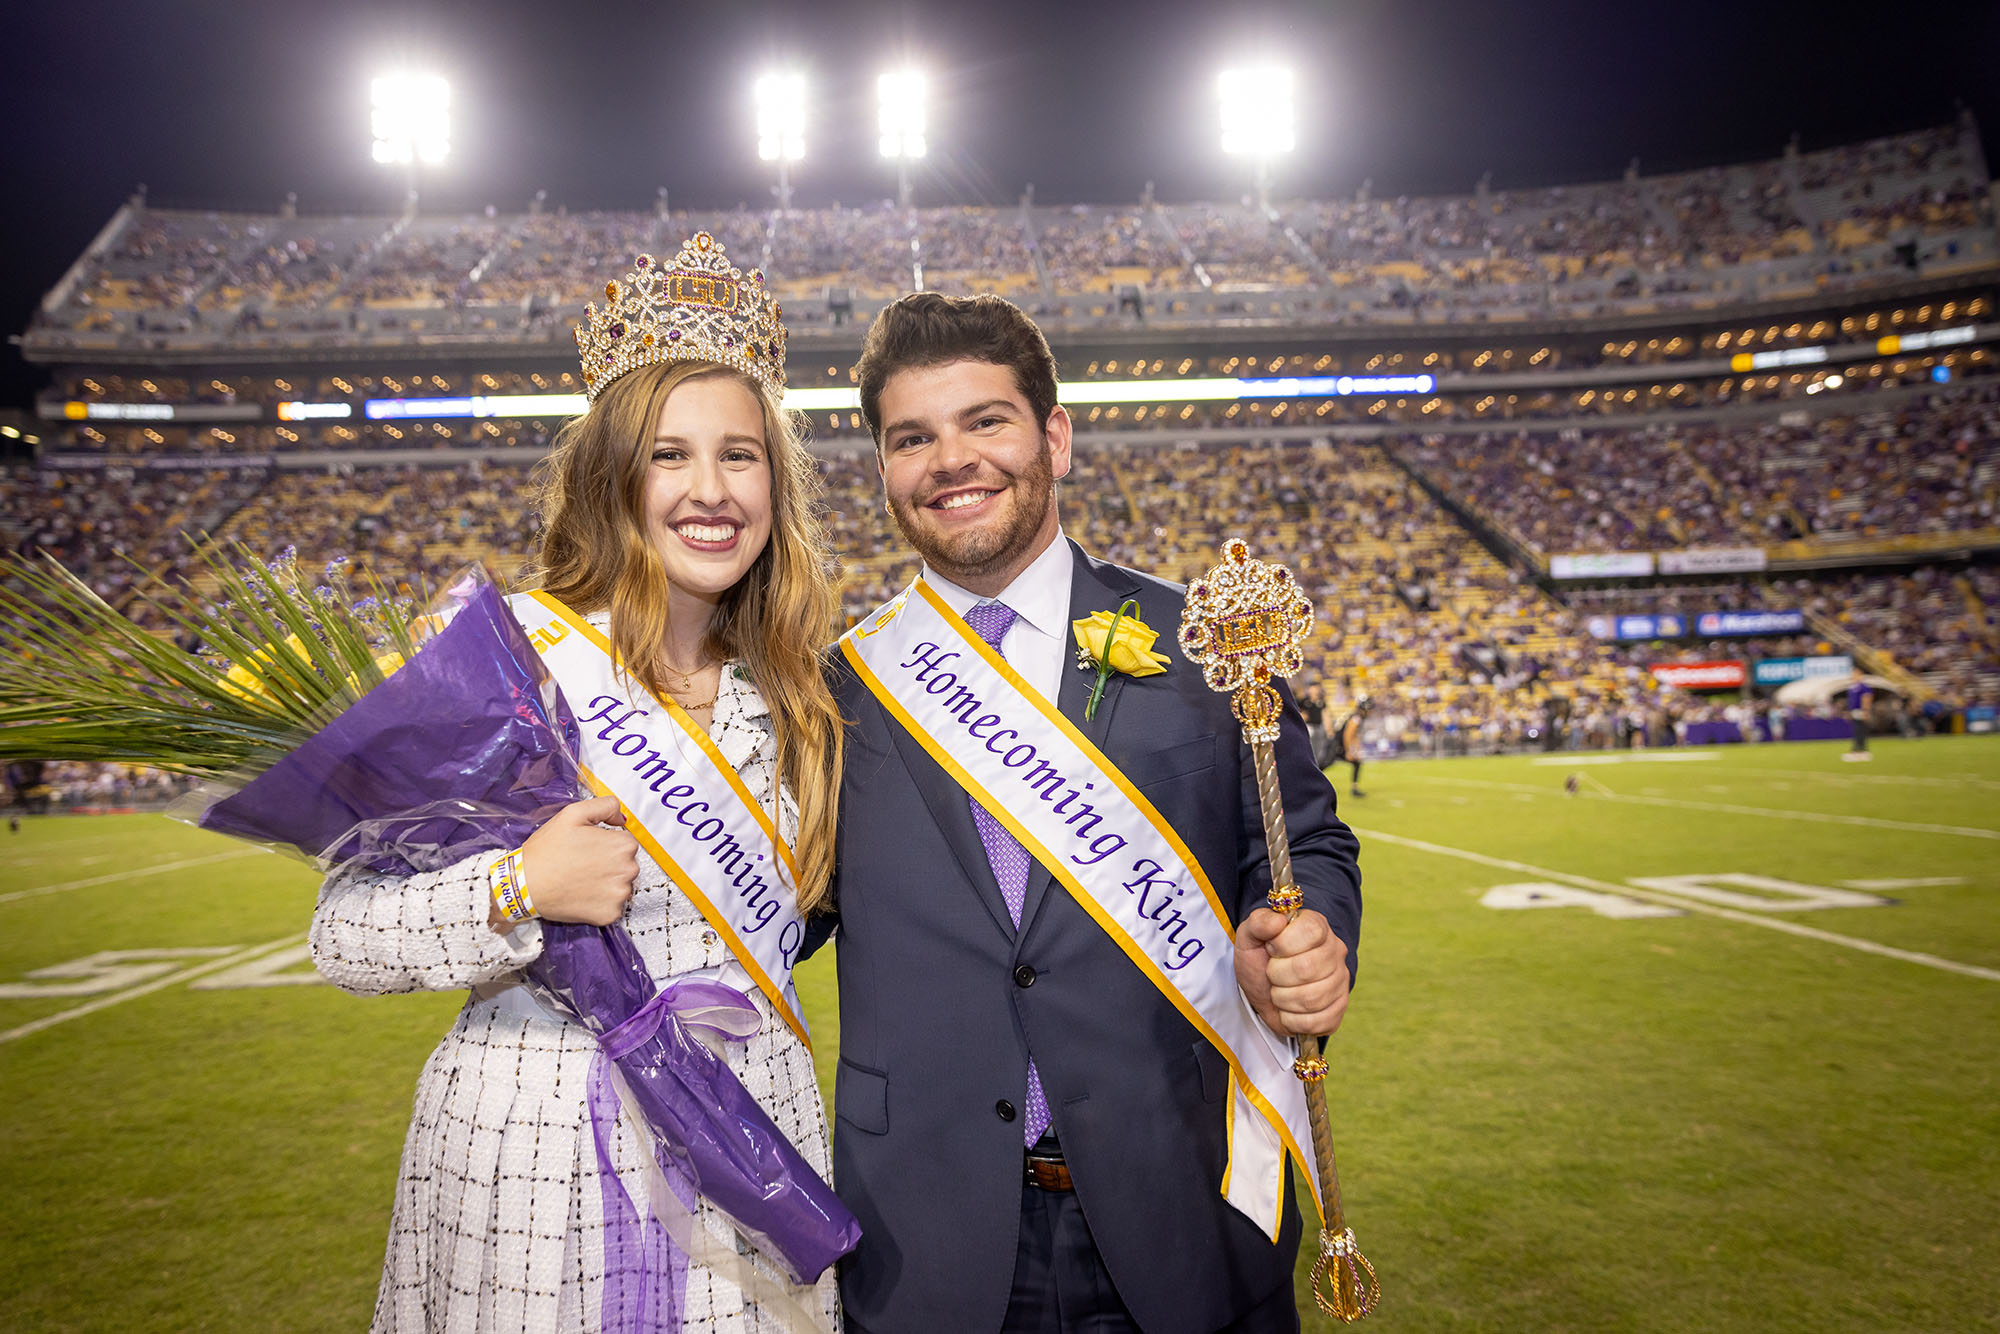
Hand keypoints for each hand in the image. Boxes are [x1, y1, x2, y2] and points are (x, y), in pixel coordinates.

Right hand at [505, 795, 638, 928]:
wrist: (525, 884)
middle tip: (582, 865)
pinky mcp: (610, 914)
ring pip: (620, 886)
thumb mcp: (573, 814)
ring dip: (606, 884)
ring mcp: (620, 894)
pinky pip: (612, 906)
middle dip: (608, 864)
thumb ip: (605, 806)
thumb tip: (621, 818)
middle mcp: (628, 870)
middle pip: (626, 864)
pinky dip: (600, 903)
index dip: (605, 844)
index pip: (625, 843)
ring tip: (581, 880)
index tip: (588, 849)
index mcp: (623, 845)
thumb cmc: (547, 850)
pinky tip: (582, 895)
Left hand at [1234, 907, 1349, 1037]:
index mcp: (1317, 926)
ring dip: (1283, 999)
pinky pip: (1318, 1022)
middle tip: (1271, 974)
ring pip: (1312, 998)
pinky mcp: (1338, 1009)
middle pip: (1308, 968)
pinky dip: (1293, 1020)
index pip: (1311, 931)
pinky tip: (1289, 1010)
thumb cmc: (1259, 959)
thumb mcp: (1249, 936)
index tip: (1271, 949)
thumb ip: (1259, 922)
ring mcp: (1341, 981)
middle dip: (1277, 976)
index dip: (1284, 944)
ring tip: (1278, 992)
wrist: (1263, 991)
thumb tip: (1278, 921)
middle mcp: (1335, 951)